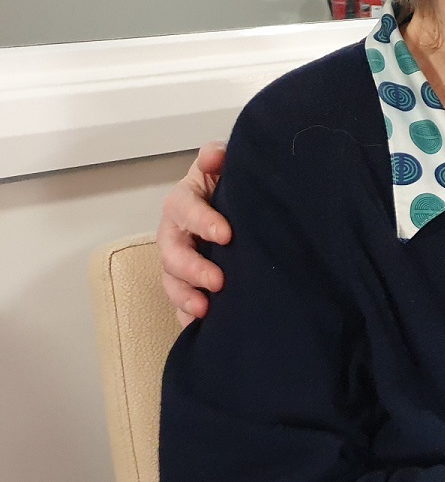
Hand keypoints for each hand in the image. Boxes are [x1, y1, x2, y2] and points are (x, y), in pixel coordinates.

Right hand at [158, 141, 232, 326]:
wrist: (237, 208)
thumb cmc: (227, 187)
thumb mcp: (224, 166)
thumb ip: (217, 157)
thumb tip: (213, 155)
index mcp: (184, 202)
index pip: (185, 209)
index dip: (202, 221)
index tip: (227, 235)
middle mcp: (175, 232)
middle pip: (172, 252)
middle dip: (192, 268)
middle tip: (217, 281)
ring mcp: (178, 260)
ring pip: (171, 280)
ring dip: (184, 296)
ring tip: (203, 310)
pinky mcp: (186, 282)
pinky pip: (179, 302)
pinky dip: (185, 315)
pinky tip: (197, 326)